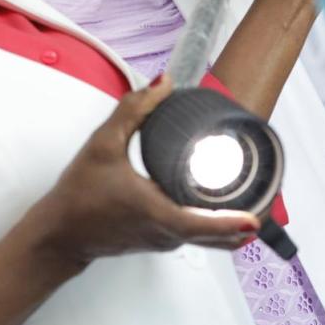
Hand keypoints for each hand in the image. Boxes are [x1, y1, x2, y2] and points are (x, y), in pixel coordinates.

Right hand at [31, 75, 260, 266]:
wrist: (58, 233)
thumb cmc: (78, 194)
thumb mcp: (102, 144)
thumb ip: (133, 110)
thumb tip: (162, 83)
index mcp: (157, 214)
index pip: (203, 226)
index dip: (231, 223)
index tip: (255, 220)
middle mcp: (166, 234)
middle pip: (216, 236)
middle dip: (244, 222)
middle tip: (267, 200)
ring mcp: (164, 241)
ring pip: (207, 238)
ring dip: (230, 225)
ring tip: (253, 201)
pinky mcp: (160, 240)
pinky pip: (195, 234)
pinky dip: (213, 226)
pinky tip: (221, 207)